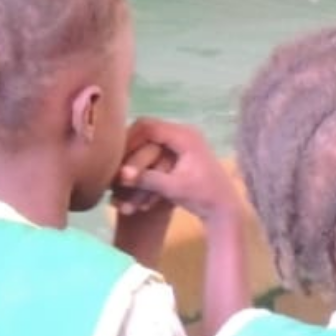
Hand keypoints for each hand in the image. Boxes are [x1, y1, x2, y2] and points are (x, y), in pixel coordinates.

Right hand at [112, 118, 241, 228]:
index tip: (112, 157)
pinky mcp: (179, 156)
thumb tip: (121, 175)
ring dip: (135, 164)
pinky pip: (155, 156)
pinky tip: (134, 186)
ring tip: (121, 181)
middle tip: (111, 169)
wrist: (223, 209)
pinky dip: (145, 170)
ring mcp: (181, 144)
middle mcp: (183, 134)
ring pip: (148, 146)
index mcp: (185, 135)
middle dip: (128, 154)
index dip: (128, 140)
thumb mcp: (173, 188)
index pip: (147, 126)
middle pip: (145, 134)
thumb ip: (147, 179)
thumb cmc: (202, 196)